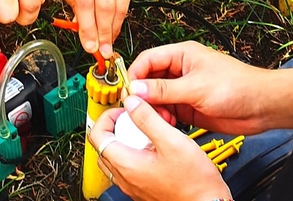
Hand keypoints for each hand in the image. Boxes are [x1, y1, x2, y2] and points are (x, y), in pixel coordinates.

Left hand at [54, 0, 133, 55]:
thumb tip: (79, 26)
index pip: (85, 0)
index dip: (87, 27)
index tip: (87, 45)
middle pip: (105, 5)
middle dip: (102, 32)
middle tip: (100, 51)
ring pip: (120, 5)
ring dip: (113, 29)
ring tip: (107, 45)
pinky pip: (127, 0)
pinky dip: (120, 18)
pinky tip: (113, 28)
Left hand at [89, 96, 229, 200]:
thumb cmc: (194, 181)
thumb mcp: (172, 141)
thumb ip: (148, 119)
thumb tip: (131, 102)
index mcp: (127, 165)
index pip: (98, 136)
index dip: (107, 117)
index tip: (124, 110)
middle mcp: (126, 178)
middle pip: (105, 147)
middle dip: (117, 127)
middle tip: (134, 119)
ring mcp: (134, 186)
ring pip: (118, 158)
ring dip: (127, 140)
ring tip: (148, 132)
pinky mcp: (144, 189)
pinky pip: (131, 168)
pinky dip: (137, 153)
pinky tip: (157, 147)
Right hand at [127, 42, 274, 134]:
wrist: (262, 106)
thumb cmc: (238, 86)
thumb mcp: (196, 87)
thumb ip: (164, 90)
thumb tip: (136, 90)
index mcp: (182, 55)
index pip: (148, 59)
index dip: (135, 74)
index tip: (127, 92)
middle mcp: (181, 71)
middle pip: (149, 79)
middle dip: (142, 95)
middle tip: (137, 110)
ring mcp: (185, 90)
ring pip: (157, 98)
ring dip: (153, 109)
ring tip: (157, 119)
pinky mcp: (190, 107)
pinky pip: (168, 111)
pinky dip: (163, 119)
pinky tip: (166, 125)